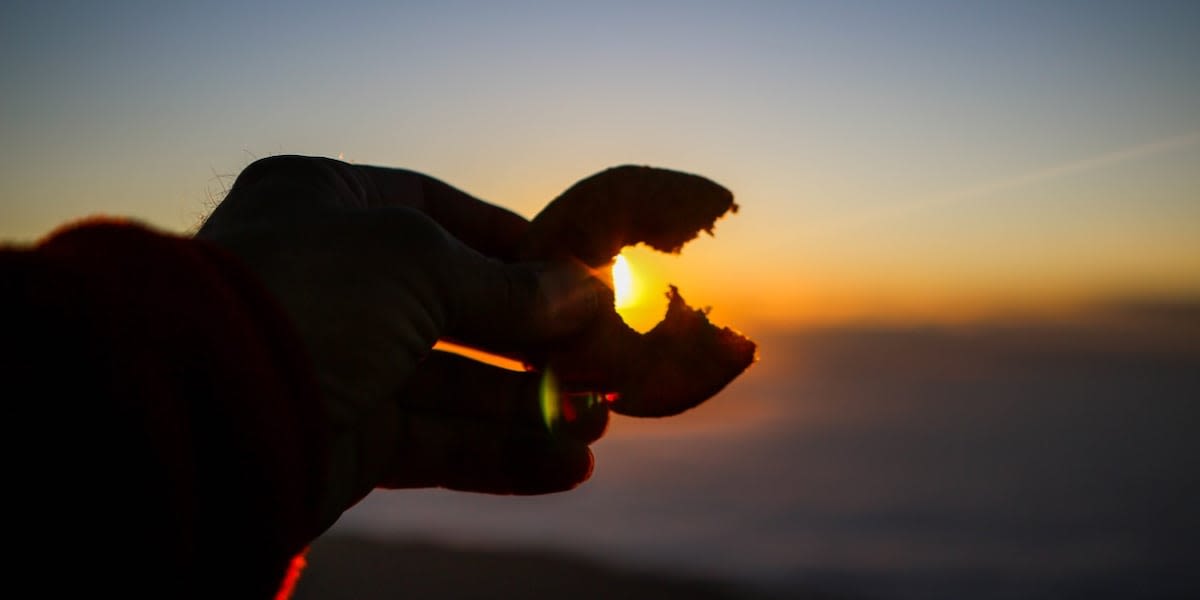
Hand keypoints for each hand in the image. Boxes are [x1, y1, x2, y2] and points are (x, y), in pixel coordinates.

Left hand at [197, 156, 607, 529]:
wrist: (203, 407)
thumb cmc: (307, 296)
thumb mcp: (421, 265)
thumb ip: (510, 286)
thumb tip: (590, 294)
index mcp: (330, 204)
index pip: (440, 214)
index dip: (514, 245)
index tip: (581, 274)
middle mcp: (333, 281)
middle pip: (459, 309)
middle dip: (535, 339)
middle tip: (607, 361)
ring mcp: (338, 363)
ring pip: (455, 386)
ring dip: (530, 406)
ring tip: (601, 421)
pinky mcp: (343, 438)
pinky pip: (437, 445)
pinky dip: (502, 456)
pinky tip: (566, 466)